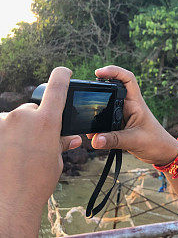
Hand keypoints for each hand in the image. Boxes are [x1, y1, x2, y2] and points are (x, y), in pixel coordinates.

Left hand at [0, 67, 81, 215]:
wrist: (9, 201)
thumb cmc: (37, 182)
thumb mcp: (55, 160)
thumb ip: (61, 142)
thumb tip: (74, 138)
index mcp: (47, 121)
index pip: (57, 87)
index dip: (62, 75)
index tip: (64, 71)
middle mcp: (23, 116)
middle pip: (32, 109)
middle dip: (35, 121)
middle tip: (36, 142)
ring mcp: (2, 123)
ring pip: (14, 120)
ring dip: (17, 130)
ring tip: (18, 153)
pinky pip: (2, 127)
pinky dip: (5, 137)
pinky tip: (7, 154)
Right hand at [87, 65, 177, 165]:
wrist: (162, 153)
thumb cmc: (155, 142)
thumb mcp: (134, 141)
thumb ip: (114, 140)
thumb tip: (95, 139)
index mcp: (136, 103)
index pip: (127, 79)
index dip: (113, 71)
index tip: (98, 72)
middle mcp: (128, 105)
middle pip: (111, 89)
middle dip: (98, 91)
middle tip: (85, 96)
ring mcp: (123, 114)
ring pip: (106, 105)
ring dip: (96, 111)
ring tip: (86, 120)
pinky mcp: (119, 124)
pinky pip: (105, 120)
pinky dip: (97, 125)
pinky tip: (93, 134)